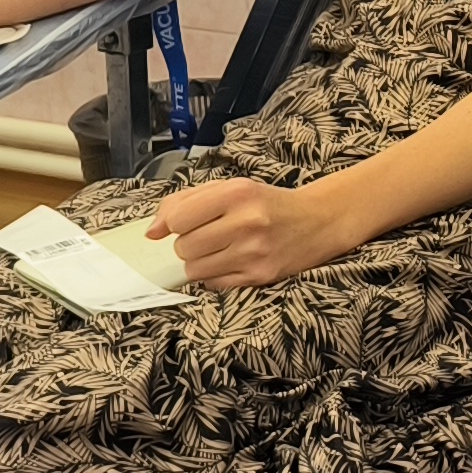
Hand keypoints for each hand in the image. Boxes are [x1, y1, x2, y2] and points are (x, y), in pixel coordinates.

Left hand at [149, 178, 350, 288]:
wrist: (319, 221)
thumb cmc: (267, 203)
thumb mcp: (231, 188)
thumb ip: (185, 201)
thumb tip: (152, 232)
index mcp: (238, 193)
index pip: (179, 218)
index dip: (175, 224)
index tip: (185, 223)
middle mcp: (247, 222)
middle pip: (185, 247)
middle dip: (188, 244)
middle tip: (208, 236)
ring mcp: (255, 252)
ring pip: (195, 269)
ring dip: (199, 262)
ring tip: (219, 249)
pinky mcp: (260, 277)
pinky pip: (214, 284)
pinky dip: (214, 275)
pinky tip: (231, 261)